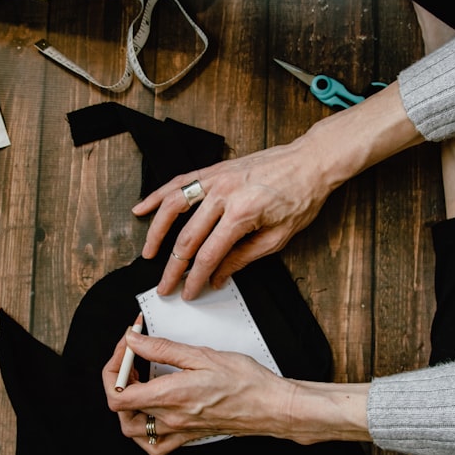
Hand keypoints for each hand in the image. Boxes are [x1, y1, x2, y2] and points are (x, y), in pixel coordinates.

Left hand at [102, 327, 371, 454]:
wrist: (272, 406)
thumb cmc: (246, 381)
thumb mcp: (203, 355)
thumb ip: (163, 349)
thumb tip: (134, 341)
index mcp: (171, 395)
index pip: (118, 392)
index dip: (114, 367)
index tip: (129, 346)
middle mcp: (171, 417)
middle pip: (121, 409)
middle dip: (118, 380)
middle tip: (133, 359)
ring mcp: (179, 430)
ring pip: (133, 430)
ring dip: (127, 407)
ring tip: (139, 384)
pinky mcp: (189, 436)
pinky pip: (155, 445)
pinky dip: (145, 431)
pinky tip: (152, 412)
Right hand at [133, 138, 335, 299]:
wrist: (310, 161)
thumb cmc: (300, 197)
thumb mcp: (278, 237)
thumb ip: (244, 258)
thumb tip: (219, 276)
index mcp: (242, 214)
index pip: (209, 255)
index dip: (195, 278)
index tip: (188, 292)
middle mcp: (224, 194)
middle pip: (187, 237)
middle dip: (173, 266)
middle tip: (164, 285)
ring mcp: (216, 179)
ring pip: (173, 206)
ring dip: (156, 232)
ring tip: (148, 253)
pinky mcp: (214, 170)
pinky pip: (179, 182)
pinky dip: (159, 196)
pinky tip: (143, 208)